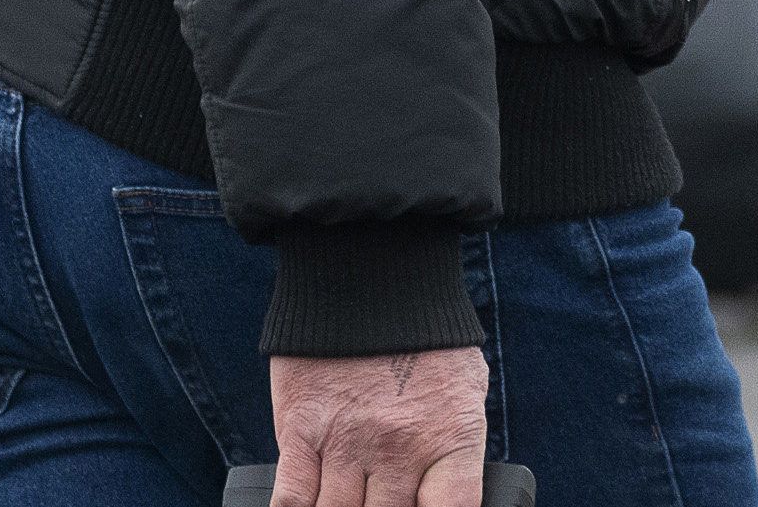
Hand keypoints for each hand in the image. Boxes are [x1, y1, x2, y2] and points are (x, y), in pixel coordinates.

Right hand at [267, 346, 486, 506]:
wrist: (369, 273)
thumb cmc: (423, 332)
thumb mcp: (464, 383)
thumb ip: (456, 440)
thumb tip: (448, 487)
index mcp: (448, 437)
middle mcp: (399, 448)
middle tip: (376, 500)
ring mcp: (347, 443)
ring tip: (347, 502)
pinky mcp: (301, 430)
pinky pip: (293, 500)